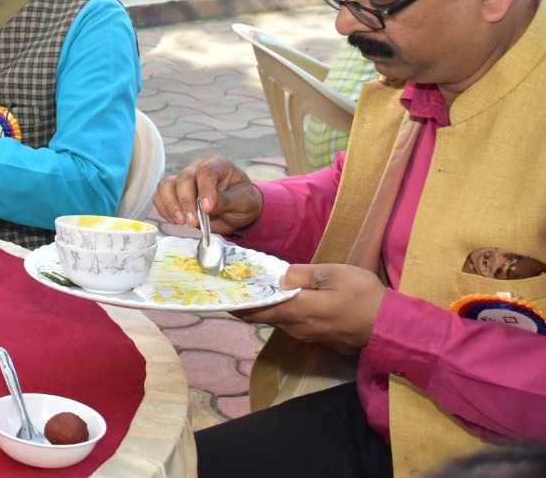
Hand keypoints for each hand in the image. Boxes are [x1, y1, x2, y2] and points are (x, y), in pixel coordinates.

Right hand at [152, 153, 262, 233]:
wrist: (238, 212)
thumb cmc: (243, 202)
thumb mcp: (243, 201)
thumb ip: (226, 201)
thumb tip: (207, 206)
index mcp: (216, 164)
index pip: (205, 172)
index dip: (204, 189)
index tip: (207, 208)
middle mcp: (196, 168)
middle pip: (183, 179)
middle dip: (186, 202)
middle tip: (192, 221)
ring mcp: (183, 180)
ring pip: (166, 185)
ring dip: (171, 205)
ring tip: (182, 221)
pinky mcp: (174, 193)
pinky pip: (160, 197)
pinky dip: (164, 210)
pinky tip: (176, 221)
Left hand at [238, 263, 386, 347]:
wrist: (391, 326)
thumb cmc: (364, 297)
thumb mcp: (333, 275)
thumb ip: (302, 275)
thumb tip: (279, 278)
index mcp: (297, 311)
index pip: (256, 309)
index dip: (234, 302)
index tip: (217, 291)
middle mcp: (296, 327)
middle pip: (261, 315)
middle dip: (242, 302)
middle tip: (226, 285)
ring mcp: (306, 333)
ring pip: (274, 318)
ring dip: (258, 306)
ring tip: (244, 287)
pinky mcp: (315, 333)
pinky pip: (287, 321)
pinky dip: (275, 309)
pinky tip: (273, 296)